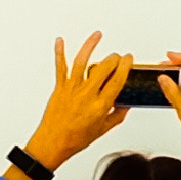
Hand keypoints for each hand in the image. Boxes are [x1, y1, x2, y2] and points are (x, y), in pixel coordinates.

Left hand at [25, 32, 131, 171]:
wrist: (52, 144)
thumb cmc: (74, 140)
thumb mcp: (102, 129)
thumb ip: (116, 115)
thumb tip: (126, 105)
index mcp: (100, 106)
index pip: (117, 80)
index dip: (125, 66)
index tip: (128, 59)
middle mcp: (86, 95)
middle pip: (103, 68)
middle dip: (113, 58)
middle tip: (116, 56)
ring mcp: (71, 89)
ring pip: (82, 62)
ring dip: (90, 45)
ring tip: (97, 35)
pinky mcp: (59, 88)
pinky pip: (59, 67)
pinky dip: (59, 52)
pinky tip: (60, 41)